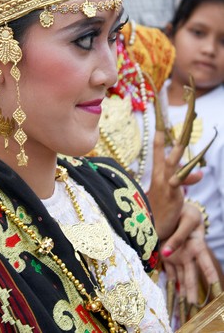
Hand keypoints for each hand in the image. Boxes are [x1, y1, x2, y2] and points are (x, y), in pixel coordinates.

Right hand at [146, 122, 201, 240]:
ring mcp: (164, 184)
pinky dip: (187, 178)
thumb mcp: (173, 192)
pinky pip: (178, 183)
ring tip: (183, 137)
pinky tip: (197, 174)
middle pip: (161, 149)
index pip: (157, 147)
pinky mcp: (171, 195)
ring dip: (177, 150)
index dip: (158, 132)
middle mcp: (159, 175)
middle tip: (163, 116)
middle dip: (163, 133)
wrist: (147, 231)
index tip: (158, 116)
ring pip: (171, 163)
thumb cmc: (159, 211)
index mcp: (157, 172)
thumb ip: (186, 179)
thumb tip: (199, 172)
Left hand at [162, 220, 219, 304]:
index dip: (211, 277)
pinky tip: (172, 295)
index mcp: (198, 245)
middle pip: (191, 275)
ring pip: (180, 276)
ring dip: (182, 291)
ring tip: (185, 306)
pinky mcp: (166, 254)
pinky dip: (169, 282)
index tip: (217, 291)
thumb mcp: (186, 221)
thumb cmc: (186, 212)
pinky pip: (168, 270)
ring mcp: (177, 255)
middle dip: (193, 290)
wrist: (173, 205)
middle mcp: (188, 254)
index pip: (206, 264)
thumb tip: (166, 254)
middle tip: (195, 306)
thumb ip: (178, 237)